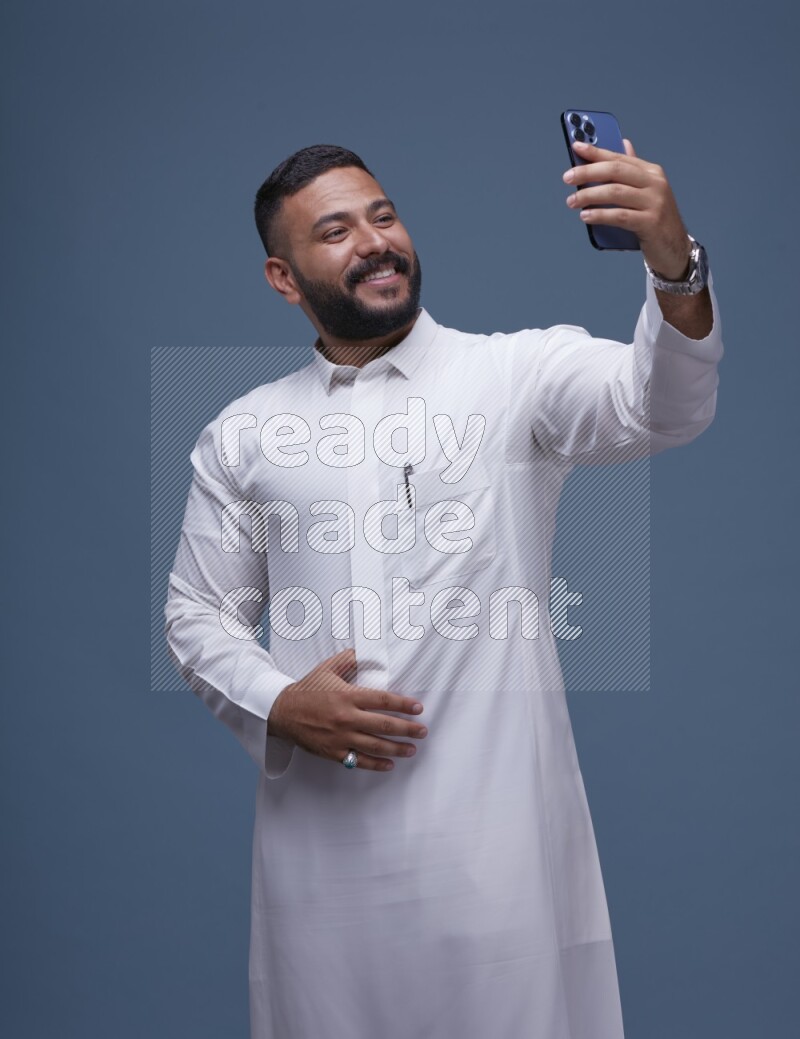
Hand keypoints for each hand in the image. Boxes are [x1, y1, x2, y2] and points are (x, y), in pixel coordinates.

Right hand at [267, 648, 427, 771]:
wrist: (282, 712)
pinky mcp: (333, 752)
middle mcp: (346, 718)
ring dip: (396, 748)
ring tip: (412, 749)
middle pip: (383, 725)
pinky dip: (376, 764)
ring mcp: (340, 737)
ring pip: (374, 746)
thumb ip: (349, 659)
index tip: (418, 708)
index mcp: (347, 696)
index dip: (403, 704)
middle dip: (407, 729)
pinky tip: (389, 764)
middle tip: (422, 731)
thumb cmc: (307, 689)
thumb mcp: (327, 669)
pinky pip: (358, 761)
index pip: (383, 700)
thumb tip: (366, 651)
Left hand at [563, 139, 690, 278]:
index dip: (596, 152)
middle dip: (588, 172)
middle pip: (615, 172)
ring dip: (589, 196)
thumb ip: (632, 171)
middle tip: (568, 178)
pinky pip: (619, 216)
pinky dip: (600, 215)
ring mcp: (654, 203)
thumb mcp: (646, 192)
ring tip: (572, 201)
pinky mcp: (650, 223)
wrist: (674, 248)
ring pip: (615, 193)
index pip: (619, 158)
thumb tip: (622, 144)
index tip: (576, 146)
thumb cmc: (655, 219)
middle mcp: (655, 184)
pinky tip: (585, 216)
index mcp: (651, 172)